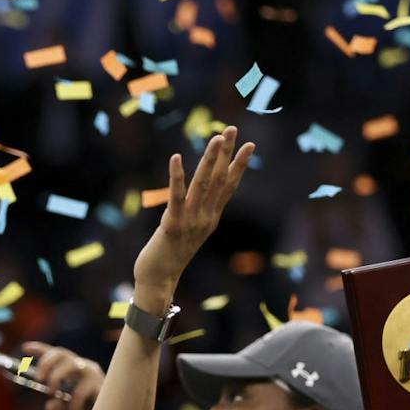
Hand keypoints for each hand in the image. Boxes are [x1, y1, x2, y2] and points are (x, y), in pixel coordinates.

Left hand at [21, 341, 102, 409]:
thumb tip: (51, 403)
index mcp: (74, 371)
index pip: (57, 355)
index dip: (41, 349)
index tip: (25, 347)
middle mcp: (84, 368)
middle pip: (61, 353)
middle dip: (46, 362)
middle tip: (38, 379)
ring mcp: (93, 374)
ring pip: (69, 367)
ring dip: (56, 381)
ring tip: (55, 397)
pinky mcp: (101, 385)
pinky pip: (78, 394)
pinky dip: (72, 409)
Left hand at [132, 128, 254, 306]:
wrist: (160, 280)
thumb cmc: (170, 254)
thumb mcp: (189, 230)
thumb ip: (196, 212)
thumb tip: (201, 196)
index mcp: (211, 217)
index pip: (228, 186)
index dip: (239, 165)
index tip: (250, 144)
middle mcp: (205, 217)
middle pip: (218, 180)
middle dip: (226, 153)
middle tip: (232, 129)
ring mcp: (191, 221)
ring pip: (203, 185)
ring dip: (210, 160)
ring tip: (217, 138)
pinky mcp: (172, 224)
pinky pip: (176, 197)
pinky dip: (177, 177)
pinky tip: (176, 158)